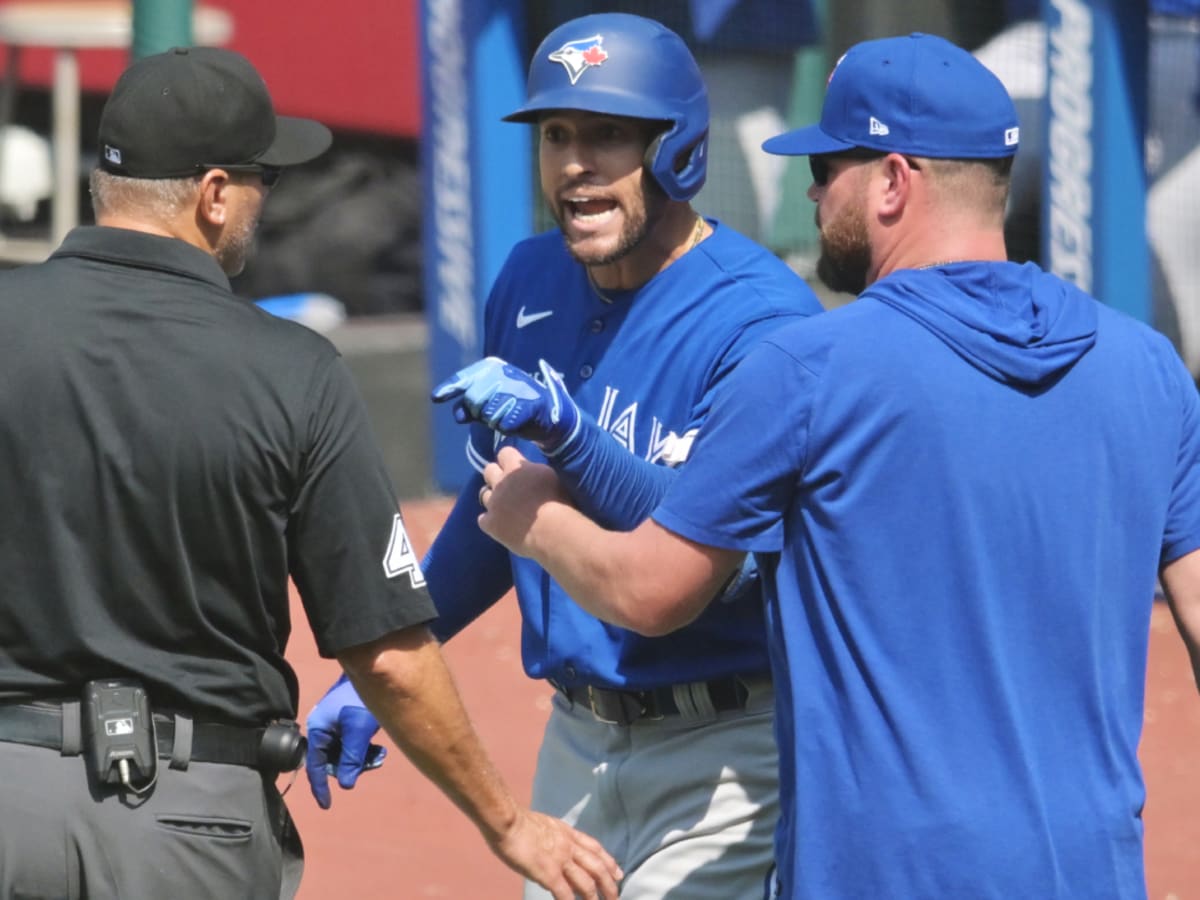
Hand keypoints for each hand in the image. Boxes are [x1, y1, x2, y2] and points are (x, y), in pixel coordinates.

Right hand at [304, 674, 386, 808]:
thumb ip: (352, 759)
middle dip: (351, 766)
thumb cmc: (362, 699)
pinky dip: (363, 747)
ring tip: (379, 754)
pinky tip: (377, 745)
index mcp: (318, 729)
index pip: (315, 765)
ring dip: (361, 757)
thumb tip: (346, 784)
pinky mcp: (346, 719)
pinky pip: (351, 741)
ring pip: (345, 751)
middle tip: (372, 762)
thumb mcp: (358, 731)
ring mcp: (334, 722)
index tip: (327, 805)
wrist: (374, 668)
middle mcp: (323, 727)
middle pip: (333, 759)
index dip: (320, 787)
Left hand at [431, 357, 580, 453]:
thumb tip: (457, 414)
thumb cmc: (515, 409)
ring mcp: (519, 387)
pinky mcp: (531, 404)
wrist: (550, 417)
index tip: (436, 397)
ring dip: (494, 421)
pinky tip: (515, 422)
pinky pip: (504, 423)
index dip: (450, 388)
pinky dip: (506, 427)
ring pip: (488, 413)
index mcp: (494, 367)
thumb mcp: (490, 405)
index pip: (466, 377)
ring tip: (506, 416)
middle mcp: (505, 372)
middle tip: (492, 414)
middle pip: (473, 398)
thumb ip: (470, 407)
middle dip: (478, 412)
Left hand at [477, 446, 571, 555]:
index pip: (504, 453)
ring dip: (494, 499)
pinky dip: (491, 522)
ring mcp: (493, 503)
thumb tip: (529, 469)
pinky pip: (482, 520)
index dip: (510, 459)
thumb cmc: (559, 502)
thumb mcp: (550, 476)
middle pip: (488, 470)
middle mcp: (501, 482)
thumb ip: (534, 470)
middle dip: (497, 476)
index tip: (518, 467)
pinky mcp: (490, 524)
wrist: (552, 530)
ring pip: (484, 495)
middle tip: (510, 487)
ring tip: (507, 508)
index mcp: (517, 467)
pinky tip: (502, 526)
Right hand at [491, 808, 622, 899]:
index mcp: (567, 833)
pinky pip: (565, 893)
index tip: (618, 873)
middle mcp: (569, 846)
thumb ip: (554, 839)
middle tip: (616, 896)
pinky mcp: (548, 873)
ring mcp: (560, 860)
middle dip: (609, 884)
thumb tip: (553, 852)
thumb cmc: (517, 821)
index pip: (595, 848)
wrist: (507, 820)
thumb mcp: (545, 825)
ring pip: (587, 882)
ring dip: (595, 897)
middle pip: (597, 867)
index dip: (609, 862)